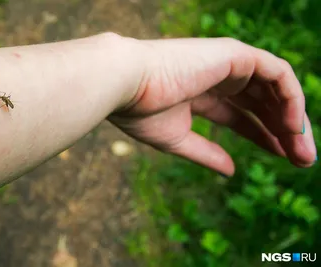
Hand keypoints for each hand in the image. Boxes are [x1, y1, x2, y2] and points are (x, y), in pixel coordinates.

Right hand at [110, 37, 316, 175]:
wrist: (125, 84)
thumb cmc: (141, 111)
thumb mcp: (178, 140)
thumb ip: (207, 153)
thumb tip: (231, 171)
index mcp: (203, 95)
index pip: (242, 116)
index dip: (264, 136)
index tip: (283, 156)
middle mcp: (219, 77)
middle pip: (262, 104)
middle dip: (284, 131)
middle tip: (302, 160)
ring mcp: (228, 64)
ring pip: (275, 89)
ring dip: (292, 119)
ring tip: (302, 150)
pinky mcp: (235, 54)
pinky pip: (278, 73)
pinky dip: (291, 97)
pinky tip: (293, 126)